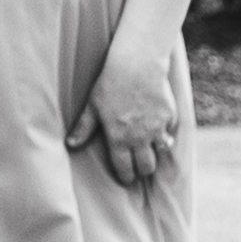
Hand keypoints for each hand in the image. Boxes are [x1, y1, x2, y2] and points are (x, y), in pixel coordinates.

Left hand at [74, 48, 192, 189]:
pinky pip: (170, 133)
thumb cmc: (110, 83)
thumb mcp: (93, 106)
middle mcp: (139, 138)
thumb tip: (70, 144)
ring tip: (148, 151)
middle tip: (137, 166)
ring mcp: (157, 128)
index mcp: (118, 138)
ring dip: (155, 154)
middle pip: (146, 168)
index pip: (124, 169)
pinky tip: (158, 129)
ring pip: (161, 154)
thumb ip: (84, 128)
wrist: (138, 64)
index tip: (125, 177)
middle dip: (141, 170)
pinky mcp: (170, 117)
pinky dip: (165, 135)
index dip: (125, 177)